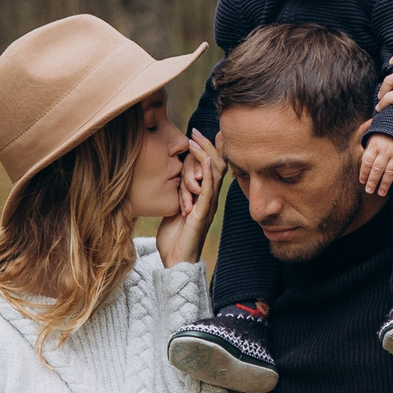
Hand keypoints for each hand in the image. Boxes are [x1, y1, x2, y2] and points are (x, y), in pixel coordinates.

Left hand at [154, 130, 223, 266]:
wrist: (175, 262)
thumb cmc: (174, 238)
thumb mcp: (175, 207)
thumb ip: (179, 193)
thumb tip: (174, 177)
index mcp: (205, 197)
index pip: (213, 168)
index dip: (211, 149)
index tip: (200, 132)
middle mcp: (210, 199)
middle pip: (219, 166)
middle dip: (207, 145)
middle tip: (195, 130)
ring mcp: (208, 206)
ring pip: (215, 175)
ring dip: (205, 154)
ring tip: (194, 140)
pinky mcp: (202, 214)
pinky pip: (208, 191)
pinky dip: (208, 174)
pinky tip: (206, 161)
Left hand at [359, 134, 392, 195]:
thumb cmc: (383, 134)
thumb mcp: (371, 136)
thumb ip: (366, 150)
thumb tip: (361, 166)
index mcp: (374, 145)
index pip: (367, 161)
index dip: (364, 173)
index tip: (362, 182)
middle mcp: (386, 150)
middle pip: (377, 168)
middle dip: (373, 181)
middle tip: (370, 191)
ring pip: (390, 171)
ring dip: (385, 184)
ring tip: (381, 193)